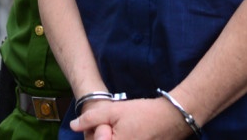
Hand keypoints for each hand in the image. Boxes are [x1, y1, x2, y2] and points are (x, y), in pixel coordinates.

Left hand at [71, 96, 191, 139]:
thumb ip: (91, 118)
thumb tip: (73, 125)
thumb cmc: (143, 113)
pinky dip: (125, 139)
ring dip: (114, 138)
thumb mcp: (114, 110)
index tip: (102, 127)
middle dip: (105, 137)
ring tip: (126, 129)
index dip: (97, 136)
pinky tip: (133, 133)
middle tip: (112, 128)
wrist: (173, 117)